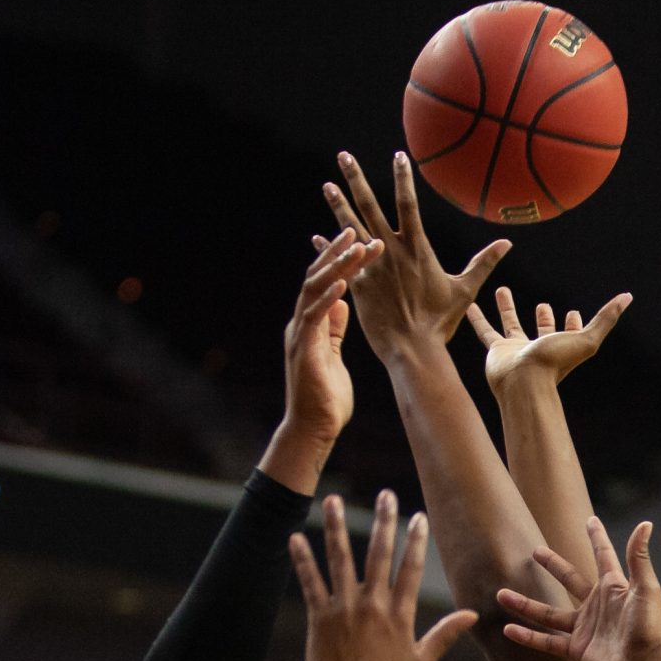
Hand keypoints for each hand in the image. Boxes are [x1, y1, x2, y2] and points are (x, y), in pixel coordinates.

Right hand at [272, 228, 380, 464]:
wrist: (313, 430)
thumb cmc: (327, 398)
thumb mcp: (334, 355)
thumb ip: (334, 329)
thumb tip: (341, 302)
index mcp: (311, 324)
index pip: (324, 282)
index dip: (339, 260)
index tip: (360, 240)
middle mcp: (301, 324)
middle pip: (317, 277)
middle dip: (336, 252)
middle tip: (357, 230)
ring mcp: (300, 335)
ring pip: (314, 290)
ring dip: (336, 267)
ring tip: (355, 247)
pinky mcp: (303, 350)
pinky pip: (314, 318)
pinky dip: (328, 298)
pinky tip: (344, 283)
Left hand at [289, 492, 477, 660]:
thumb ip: (445, 634)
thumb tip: (472, 617)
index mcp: (399, 615)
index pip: (410, 568)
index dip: (415, 541)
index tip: (418, 517)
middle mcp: (373, 606)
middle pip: (380, 554)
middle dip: (383, 521)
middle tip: (385, 495)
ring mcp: (345, 609)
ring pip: (341, 559)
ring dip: (337, 527)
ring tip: (333, 500)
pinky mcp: (320, 618)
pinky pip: (310, 582)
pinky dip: (303, 559)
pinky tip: (296, 537)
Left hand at [322, 151, 510, 357]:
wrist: (413, 348)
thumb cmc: (440, 321)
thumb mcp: (465, 290)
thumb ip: (483, 263)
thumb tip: (506, 243)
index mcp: (416, 248)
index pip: (409, 204)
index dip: (403, 178)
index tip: (398, 155)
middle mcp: (390, 251)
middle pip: (369, 206)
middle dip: (356, 180)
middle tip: (344, 156)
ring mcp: (371, 267)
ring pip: (350, 229)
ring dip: (337, 205)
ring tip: (326, 184)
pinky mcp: (358, 285)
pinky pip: (339, 263)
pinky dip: (328, 250)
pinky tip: (316, 238)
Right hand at [465, 285, 631, 393]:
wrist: (523, 383)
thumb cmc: (555, 364)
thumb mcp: (587, 339)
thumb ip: (606, 318)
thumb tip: (627, 297)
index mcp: (560, 349)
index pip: (569, 334)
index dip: (573, 324)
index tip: (573, 312)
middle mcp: (538, 351)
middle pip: (542, 332)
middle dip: (544, 319)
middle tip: (543, 305)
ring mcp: (516, 351)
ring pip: (511, 325)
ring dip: (507, 308)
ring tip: (502, 290)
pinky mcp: (496, 351)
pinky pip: (485, 331)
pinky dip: (478, 318)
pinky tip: (470, 305)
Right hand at [496, 516, 660, 660]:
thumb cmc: (651, 626)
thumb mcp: (645, 588)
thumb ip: (638, 557)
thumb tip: (645, 524)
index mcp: (613, 587)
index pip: (602, 556)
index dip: (597, 538)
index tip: (589, 520)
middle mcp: (596, 605)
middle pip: (569, 580)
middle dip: (553, 566)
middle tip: (536, 551)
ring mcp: (585, 628)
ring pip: (548, 613)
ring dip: (525, 604)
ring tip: (501, 594)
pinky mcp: (578, 649)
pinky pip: (548, 641)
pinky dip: (528, 637)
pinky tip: (508, 629)